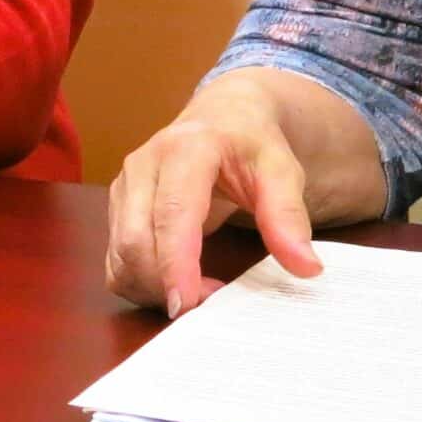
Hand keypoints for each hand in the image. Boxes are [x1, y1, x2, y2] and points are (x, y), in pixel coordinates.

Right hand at [105, 80, 322, 315]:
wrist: (223, 117)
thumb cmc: (251, 144)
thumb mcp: (282, 170)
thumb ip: (289, 215)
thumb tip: (306, 267)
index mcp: (184, 150)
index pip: (172, 212)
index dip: (175, 261)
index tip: (187, 304)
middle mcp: (142, 165)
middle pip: (134, 239)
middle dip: (164, 283)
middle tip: (209, 305)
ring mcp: (124, 187)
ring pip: (120, 254)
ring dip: (152, 288)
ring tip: (199, 294)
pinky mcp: (117, 208)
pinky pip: (115, 260)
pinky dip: (140, 284)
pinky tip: (177, 283)